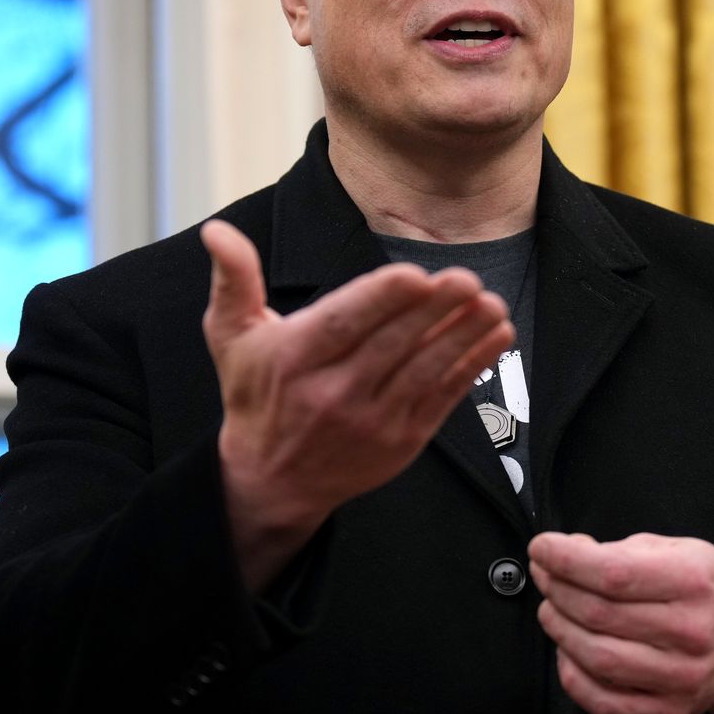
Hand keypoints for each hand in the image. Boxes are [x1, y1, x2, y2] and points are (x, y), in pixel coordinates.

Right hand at [201, 219, 513, 587]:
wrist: (270, 481)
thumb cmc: (255, 396)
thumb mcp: (231, 336)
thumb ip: (233, 280)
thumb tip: (217, 232)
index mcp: (294, 360)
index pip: (342, 325)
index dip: (380, 300)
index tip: (413, 274)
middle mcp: (332, 393)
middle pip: (391, 345)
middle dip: (432, 311)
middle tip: (466, 279)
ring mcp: (371, 421)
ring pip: (424, 371)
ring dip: (462, 337)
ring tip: (490, 304)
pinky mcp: (401, 441)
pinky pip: (443, 398)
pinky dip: (472, 367)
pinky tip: (495, 337)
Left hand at [529, 532, 713, 713]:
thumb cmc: (708, 592)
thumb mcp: (682, 550)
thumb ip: (625, 550)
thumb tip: (569, 552)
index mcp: (693, 581)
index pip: (613, 572)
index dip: (565, 560)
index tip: (542, 548)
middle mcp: (691, 631)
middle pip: (598, 614)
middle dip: (556, 589)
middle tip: (544, 575)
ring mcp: (681, 677)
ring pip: (596, 657)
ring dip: (559, 629)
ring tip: (552, 609)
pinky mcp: (669, 711)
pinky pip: (604, 701)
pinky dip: (573, 675)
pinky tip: (568, 650)